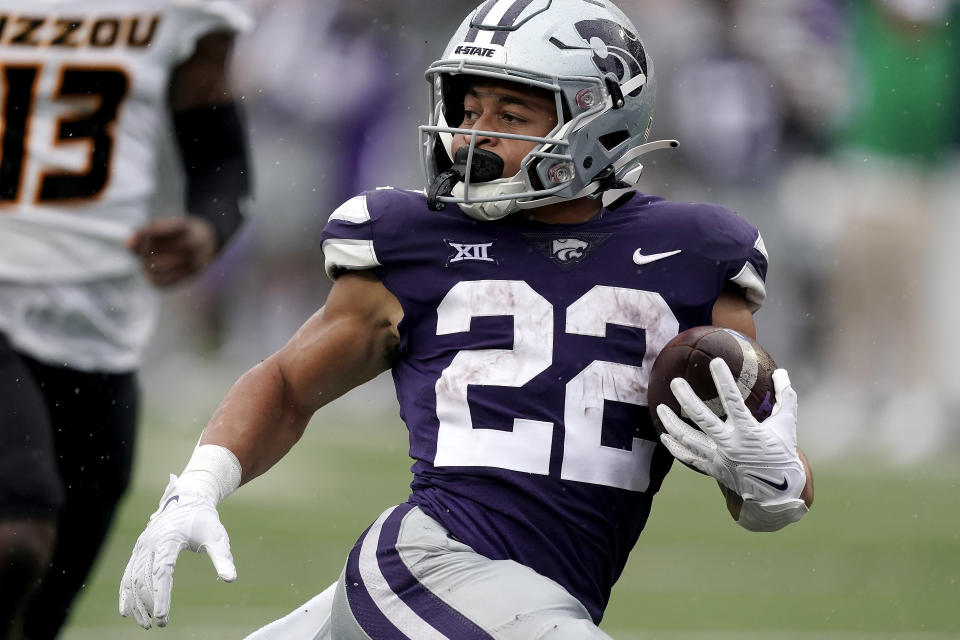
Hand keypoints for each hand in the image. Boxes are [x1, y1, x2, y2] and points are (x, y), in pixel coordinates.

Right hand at [118, 473, 235, 628]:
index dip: (160, 595)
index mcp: (168, 539)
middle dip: (149, 603)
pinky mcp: (139, 550)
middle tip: (159, 624)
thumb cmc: (204, 520)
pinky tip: (127, 611)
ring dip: (137, 602)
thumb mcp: (217, 537)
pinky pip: (128, 573)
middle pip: (144, 578)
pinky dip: (126, 593)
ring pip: (133, 578)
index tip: (163, 616)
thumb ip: (223, 558)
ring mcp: (141, 546)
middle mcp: (150, 542)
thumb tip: (230, 580)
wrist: (188, 499)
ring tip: (145, 624)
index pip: (162, 572)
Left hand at [127, 217, 216, 286]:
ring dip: (145, 265)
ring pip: (156, 268)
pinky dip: (151, 278)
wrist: (211, 241)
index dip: (141, 236)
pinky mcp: (191, 275)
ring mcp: (193, 262)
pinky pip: (163, 282)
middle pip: (154, 251)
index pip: (157, 230)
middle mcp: (192, 245)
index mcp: (185, 227)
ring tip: (146, 261)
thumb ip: (147, 231)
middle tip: (142, 251)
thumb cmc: (183, 231)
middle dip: (143, 252)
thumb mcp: (169, 223)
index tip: (130, 243)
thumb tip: (127, 245)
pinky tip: (151, 272)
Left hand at [655, 358, 805, 504]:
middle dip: (686, 398)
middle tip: (675, 382)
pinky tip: (664, 436)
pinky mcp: (713, 469)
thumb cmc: (782, 454)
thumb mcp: (787, 425)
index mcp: (749, 432)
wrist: (777, 494)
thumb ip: (785, 396)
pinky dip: (675, 447)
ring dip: (672, 423)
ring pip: (689, 439)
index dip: (724, 381)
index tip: (715, 362)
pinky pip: (689, 458)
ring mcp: (719, 459)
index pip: (733, 401)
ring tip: (660, 408)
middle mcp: (731, 445)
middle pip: (702, 419)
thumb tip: (781, 370)